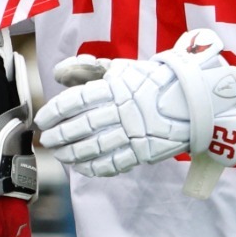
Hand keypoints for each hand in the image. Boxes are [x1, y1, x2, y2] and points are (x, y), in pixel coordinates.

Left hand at [36, 29, 235, 179]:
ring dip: (72, 154)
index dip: (55, 112)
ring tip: (60, 155)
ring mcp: (134, 133)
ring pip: (95, 147)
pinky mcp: (145, 151)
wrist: (193, 99)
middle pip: (82, 126)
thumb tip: (59, 73)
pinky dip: (95, 168)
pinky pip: (115, 163)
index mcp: (115, 88)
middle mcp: (122, 111)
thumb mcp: (120, 68)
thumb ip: (87, 69)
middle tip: (47, 140)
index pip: (76, 101)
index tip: (42, 119)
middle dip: (59, 136)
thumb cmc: (151, 81)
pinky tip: (82, 168)